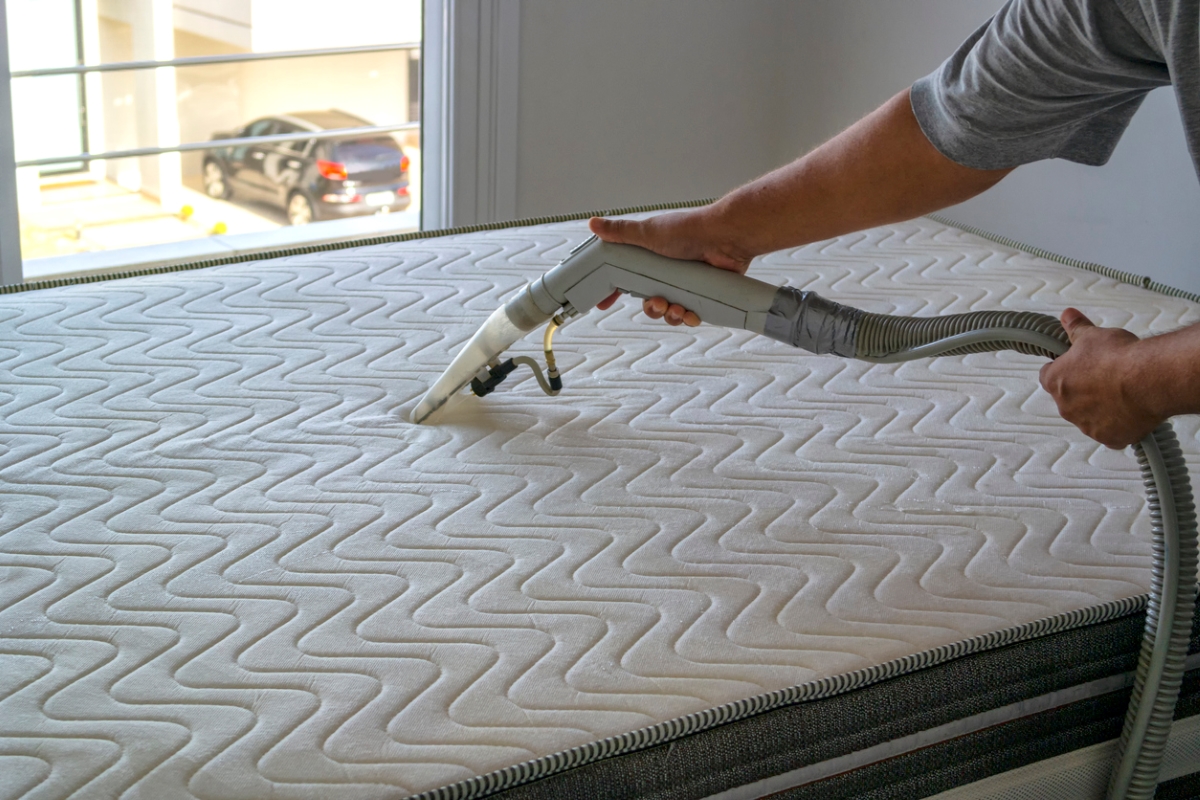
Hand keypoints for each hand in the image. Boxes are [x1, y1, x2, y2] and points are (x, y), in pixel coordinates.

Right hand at [589, 210, 752, 326]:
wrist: (724, 237)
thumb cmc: (687, 230)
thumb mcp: (648, 232)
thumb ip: (620, 232)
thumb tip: (592, 223)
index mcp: (651, 259)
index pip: (627, 279)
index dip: (614, 293)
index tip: (603, 305)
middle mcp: (667, 272)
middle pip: (649, 300)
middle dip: (651, 308)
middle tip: (657, 302)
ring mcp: (686, 283)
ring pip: (670, 310)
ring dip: (670, 315)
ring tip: (677, 309)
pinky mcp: (704, 292)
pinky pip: (692, 314)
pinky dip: (690, 318)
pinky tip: (691, 315)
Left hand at [1038, 308, 1161, 448]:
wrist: (1148, 380)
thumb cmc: (1119, 357)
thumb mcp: (1093, 335)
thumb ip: (1076, 328)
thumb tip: (1067, 315)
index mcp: (1056, 382)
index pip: (1048, 376)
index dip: (1063, 369)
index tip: (1077, 365)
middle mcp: (1066, 407)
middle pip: (1069, 399)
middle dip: (1084, 390)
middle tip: (1106, 377)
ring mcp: (1088, 425)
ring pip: (1089, 417)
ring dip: (1101, 408)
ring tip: (1123, 392)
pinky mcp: (1110, 438)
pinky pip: (1110, 434)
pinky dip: (1118, 425)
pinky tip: (1131, 412)